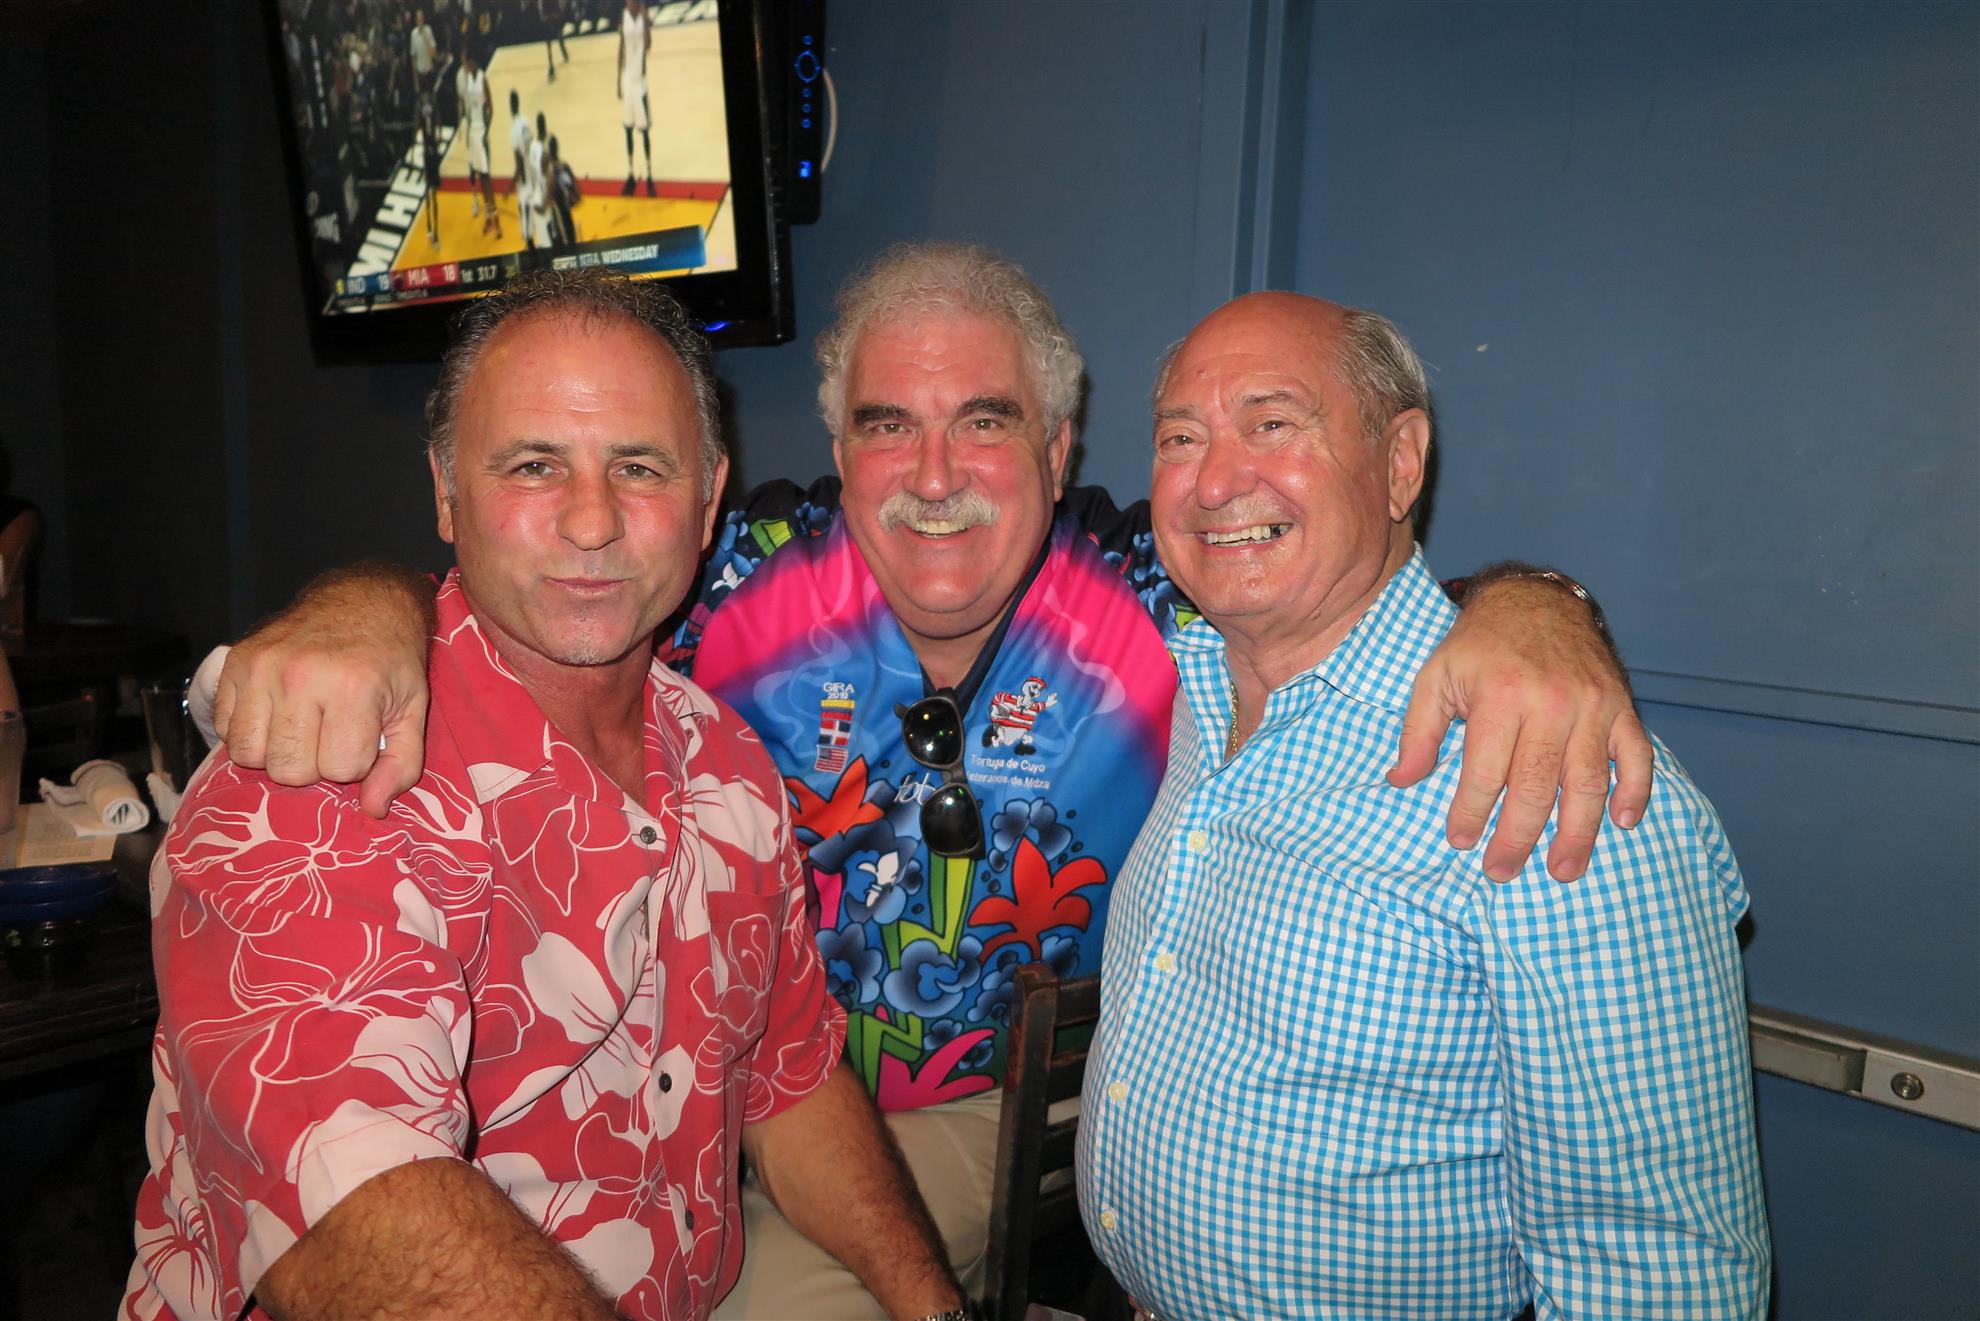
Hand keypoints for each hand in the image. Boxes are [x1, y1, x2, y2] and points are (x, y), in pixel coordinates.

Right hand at [213, 565, 435, 818]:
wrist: (362, 602)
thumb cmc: (390, 662)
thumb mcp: (412, 710)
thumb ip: (401, 765)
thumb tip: (373, 809)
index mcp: (351, 688)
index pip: (339, 769)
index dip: (354, 762)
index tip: (362, 737)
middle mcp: (300, 676)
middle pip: (288, 769)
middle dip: (313, 764)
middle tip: (330, 734)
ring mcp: (261, 667)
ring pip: (248, 754)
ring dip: (276, 753)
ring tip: (300, 728)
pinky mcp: (234, 662)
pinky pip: (225, 728)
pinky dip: (249, 732)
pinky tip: (276, 714)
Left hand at [1389, 574, 1652, 881]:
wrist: (1536, 600)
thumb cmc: (1479, 645)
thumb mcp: (1435, 676)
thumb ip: (1418, 731)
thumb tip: (1400, 781)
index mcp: (1500, 696)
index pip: (1486, 771)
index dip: (1471, 812)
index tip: (1461, 841)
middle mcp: (1551, 703)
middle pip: (1538, 786)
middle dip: (1519, 836)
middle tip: (1502, 871)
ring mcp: (1593, 706)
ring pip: (1588, 782)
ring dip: (1578, 833)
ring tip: (1563, 870)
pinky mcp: (1622, 707)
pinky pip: (1637, 756)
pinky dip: (1636, 791)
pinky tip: (1623, 823)